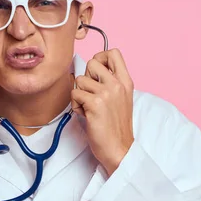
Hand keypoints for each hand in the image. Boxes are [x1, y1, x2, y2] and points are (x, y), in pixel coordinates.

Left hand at [71, 49, 134, 175]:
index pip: (113, 52)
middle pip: (92, 61)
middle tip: (91, 93)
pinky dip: (76, 105)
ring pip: (80, 80)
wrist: (119, 148)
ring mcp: (107, 93)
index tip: (96, 72)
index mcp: (126, 81)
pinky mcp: (95, 104)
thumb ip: (111, 82)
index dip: (100, 57)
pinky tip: (85, 115)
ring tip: (88, 107)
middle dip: (86, 76)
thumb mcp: (121, 98)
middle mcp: (117, 84)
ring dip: (79, 94)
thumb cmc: (116, 126)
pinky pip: (75, 94)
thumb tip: (91, 70)